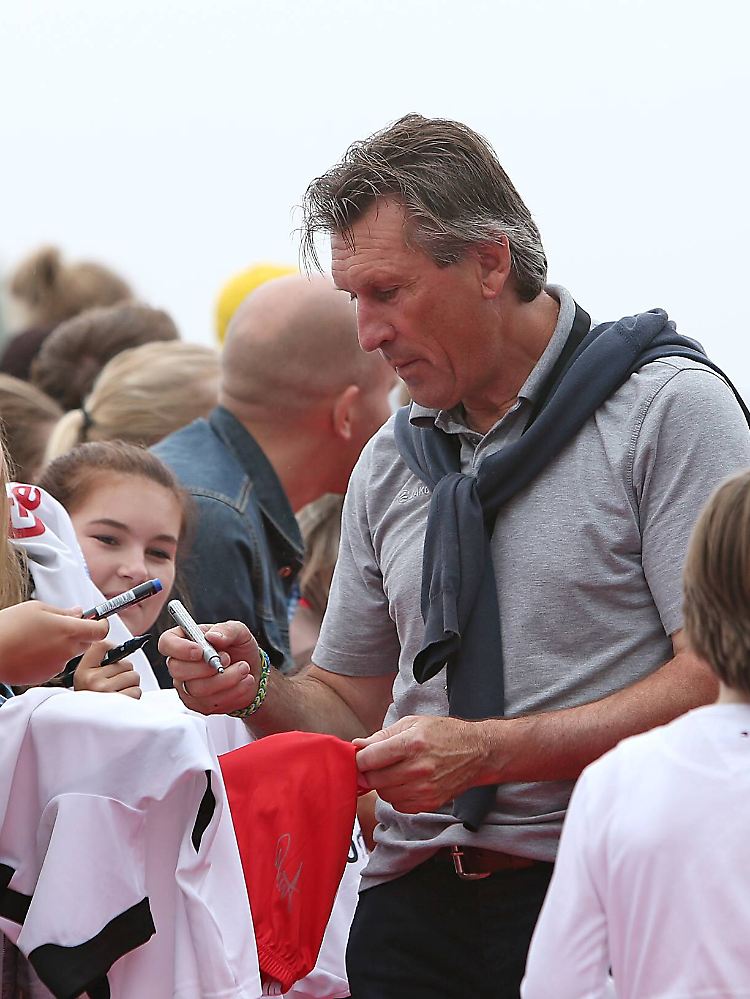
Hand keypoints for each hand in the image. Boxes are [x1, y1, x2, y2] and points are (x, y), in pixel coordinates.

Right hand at [0, 602, 108, 685]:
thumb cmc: (9, 627)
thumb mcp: (37, 608)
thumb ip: (63, 612)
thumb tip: (79, 612)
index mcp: (68, 630)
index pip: (100, 630)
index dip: (101, 624)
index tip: (98, 620)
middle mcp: (67, 650)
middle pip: (87, 643)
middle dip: (80, 635)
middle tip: (61, 627)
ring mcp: (57, 665)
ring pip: (70, 654)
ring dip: (63, 647)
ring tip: (39, 640)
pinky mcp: (45, 676)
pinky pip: (55, 665)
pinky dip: (49, 659)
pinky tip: (32, 651)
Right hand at [73, 641, 140, 697]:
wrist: (84, 728)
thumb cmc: (90, 701)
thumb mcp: (85, 679)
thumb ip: (98, 660)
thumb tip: (118, 646)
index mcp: (82, 671)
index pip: (102, 645)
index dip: (114, 649)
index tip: (113, 659)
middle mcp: (92, 680)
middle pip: (126, 664)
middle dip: (125, 674)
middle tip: (114, 685)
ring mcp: (105, 691)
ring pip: (133, 677)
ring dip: (130, 686)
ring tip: (118, 694)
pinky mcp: (119, 702)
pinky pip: (137, 691)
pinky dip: (133, 696)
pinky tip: (121, 702)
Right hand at [159, 619, 261, 714]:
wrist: (253, 672)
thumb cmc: (240, 649)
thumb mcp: (239, 632)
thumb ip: (227, 630)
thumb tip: (212, 635)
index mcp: (185, 639)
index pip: (167, 643)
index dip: (179, 648)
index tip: (200, 651)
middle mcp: (181, 663)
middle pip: (178, 670)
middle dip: (207, 667)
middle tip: (228, 659)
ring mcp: (185, 686)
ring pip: (197, 689)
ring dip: (226, 679)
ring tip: (243, 669)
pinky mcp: (197, 703)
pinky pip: (209, 703)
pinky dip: (232, 692)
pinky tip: (243, 682)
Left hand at [353, 715, 489, 813]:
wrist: (477, 752)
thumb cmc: (445, 734)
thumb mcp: (413, 723)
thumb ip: (382, 736)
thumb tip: (357, 745)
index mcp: (411, 743)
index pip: (369, 759)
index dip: (359, 758)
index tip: (360, 757)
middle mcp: (417, 768)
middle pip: (373, 779)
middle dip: (368, 772)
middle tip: (375, 764)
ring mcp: (424, 788)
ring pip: (384, 794)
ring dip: (383, 784)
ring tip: (395, 771)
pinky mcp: (429, 803)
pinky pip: (399, 805)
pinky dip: (397, 796)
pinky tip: (406, 782)